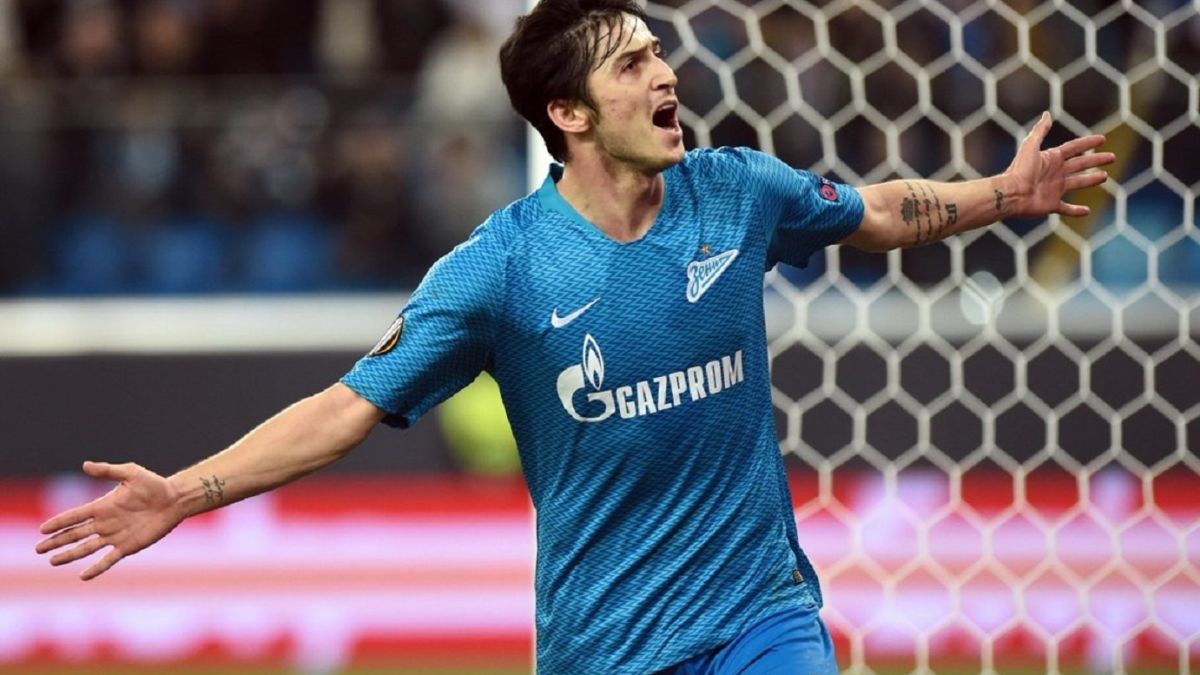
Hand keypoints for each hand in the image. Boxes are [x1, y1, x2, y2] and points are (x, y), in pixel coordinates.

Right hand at [35, 461, 183, 579]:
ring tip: (52, 561)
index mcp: (102, 506)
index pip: (75, 516)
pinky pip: (108, 559)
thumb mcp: (130, 473)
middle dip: (57, 541)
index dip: (59, 522)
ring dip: (69, 555)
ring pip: (86, 548)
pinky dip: (96, 568)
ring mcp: (115, 536)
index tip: (42, 529)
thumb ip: (108, 471)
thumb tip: (85, 465)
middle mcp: (105, 523)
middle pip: (75, 534)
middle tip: (38, 549)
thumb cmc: (154, 485)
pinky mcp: (128, 546)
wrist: (175, 500)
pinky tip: (83, 576)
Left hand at [1006, 111, 1114, 217]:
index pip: (1074, 148)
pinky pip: (1066, 209)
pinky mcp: (1051, 205)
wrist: (1011, 193)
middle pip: (1081, 164)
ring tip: (1105, 176)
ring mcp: (1054, 189)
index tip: (1103, 138)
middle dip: (1096, 160)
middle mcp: (1055, 173)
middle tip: (1112, 157)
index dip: (1088, 142)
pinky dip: (1076, 211)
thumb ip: (1039, 131)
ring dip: (1091, 180)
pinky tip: (1087, 210)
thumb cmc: (1020, 169)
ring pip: (1078, 183)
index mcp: (1052, 159)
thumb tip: (1047, 114)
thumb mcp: (1030, 146)